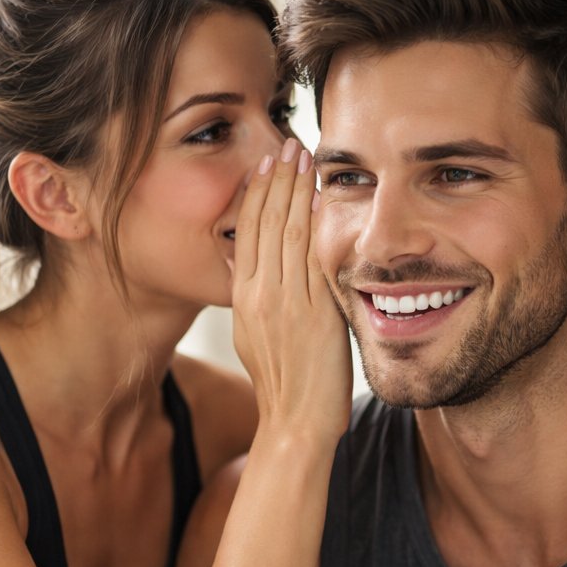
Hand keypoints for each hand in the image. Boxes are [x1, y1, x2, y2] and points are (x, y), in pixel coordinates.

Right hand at [232, 138, 351, 445]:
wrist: (295, 423)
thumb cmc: (280, 384)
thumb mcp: (252, 336)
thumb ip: (252, 298)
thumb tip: (248, 265)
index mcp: (243, 299)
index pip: (247, 232)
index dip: (257, 193)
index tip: (266, 164)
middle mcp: (261, 296)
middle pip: (266, 223)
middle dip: (277, 179)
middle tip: (287, 143)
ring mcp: (288, 304)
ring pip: (289, 233)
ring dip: (297, 190)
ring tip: (303, 156)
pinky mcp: (317, 314)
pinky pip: (316, 259)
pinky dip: (318, 224)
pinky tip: (323, 197)